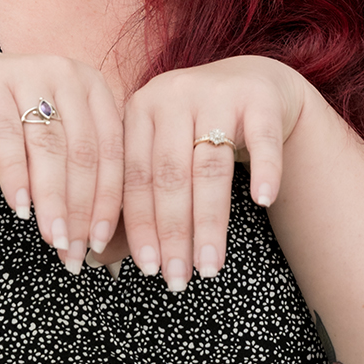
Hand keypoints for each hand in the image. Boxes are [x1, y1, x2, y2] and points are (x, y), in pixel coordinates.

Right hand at [0, 52, 123, 272]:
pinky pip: (6, 136)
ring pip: (48, 146)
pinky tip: (20, 208)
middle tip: (73, 253)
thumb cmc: (9, 130)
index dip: (108, 200)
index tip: (100, 244)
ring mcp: (26, 70)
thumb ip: (79, 186)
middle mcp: (65, 71)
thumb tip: (105, 253)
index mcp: (93, 85)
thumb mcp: (51, 153)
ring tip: (51, 239)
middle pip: (82, 151)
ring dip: (52, 200)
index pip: (111, 149)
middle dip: (80, 210)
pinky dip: (16, 176)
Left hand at [121, 56, 301, 293]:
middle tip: (177, 280)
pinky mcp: (259, 97)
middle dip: (173, 233)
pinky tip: (263, 202)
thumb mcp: (163, 153)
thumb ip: (136, 198)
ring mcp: (217, 93)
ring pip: (210, 165)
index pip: (135, 177)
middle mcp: (172, 95)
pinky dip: (264, 170)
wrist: (253, 82)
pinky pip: (263, 138)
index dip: (139, 226)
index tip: (147, 270)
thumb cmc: (197, 131)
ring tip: (210, 265)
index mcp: (140, 110)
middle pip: (170, 175)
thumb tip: (98, 258)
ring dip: (210, 221)